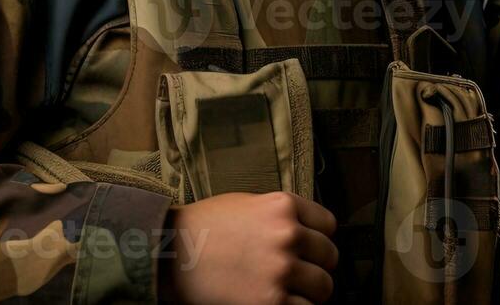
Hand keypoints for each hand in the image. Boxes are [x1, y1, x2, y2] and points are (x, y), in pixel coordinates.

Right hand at [158, 191, 338, 303]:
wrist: (170, 253)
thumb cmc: (203, 228)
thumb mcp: (246, 204)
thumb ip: (279, 215)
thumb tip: (306, 233)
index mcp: (282, 206)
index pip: (328, 225)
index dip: (318, 239)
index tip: (309, 248)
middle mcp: (287, 235)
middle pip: (329, 258)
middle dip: (315, 267)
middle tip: (296, 274)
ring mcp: (281, 270)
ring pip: (323, 288)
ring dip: (308, 293)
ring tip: (287, 291)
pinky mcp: (271, 302)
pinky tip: (277, 302)